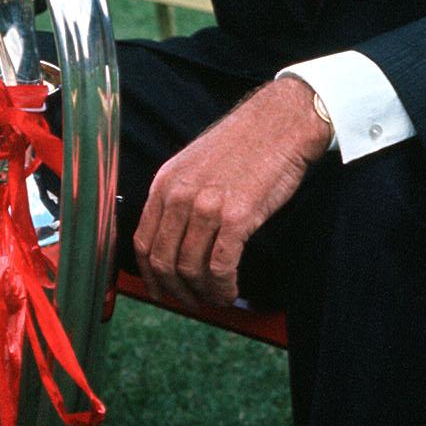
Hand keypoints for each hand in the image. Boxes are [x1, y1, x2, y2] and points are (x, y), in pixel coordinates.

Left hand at [134, 77, 332, 307]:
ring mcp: (207, 206)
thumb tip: (176, 236)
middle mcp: (180, 195)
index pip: (143, 241)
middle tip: (191, 301)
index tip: (160, 290)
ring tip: (216, 298)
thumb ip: (180, 196)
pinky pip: (221, 267)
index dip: (150, 275)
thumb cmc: (245, 143)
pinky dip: (223, 287)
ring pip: (191, 268)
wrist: (281, 123)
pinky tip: (231, 291)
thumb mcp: (196, 163)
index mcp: (165, 183)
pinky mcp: (237, 217)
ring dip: (203, 293)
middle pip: (163, 261)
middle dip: (175, 290)